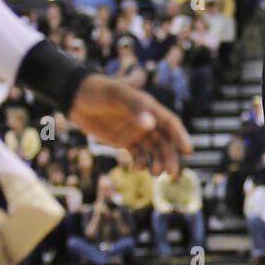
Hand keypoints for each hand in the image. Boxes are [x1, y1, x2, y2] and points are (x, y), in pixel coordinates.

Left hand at [69, 75, 190, 175]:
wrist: (77, 97)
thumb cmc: (99, 91)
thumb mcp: (116, 96)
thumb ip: (134, 109)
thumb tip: (150, 126)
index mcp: (148, 108)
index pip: (170, 123)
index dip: (180, 136)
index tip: (187, 151)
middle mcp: (146, 121)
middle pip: (165, 141)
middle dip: (170, 157)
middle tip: (171, 174)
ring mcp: (136, 132)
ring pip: (153, 150)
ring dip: (157, 162)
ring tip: (154, 173)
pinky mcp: (124, 141)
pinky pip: (138, 154)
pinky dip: (140, 163)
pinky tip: (135, 168)